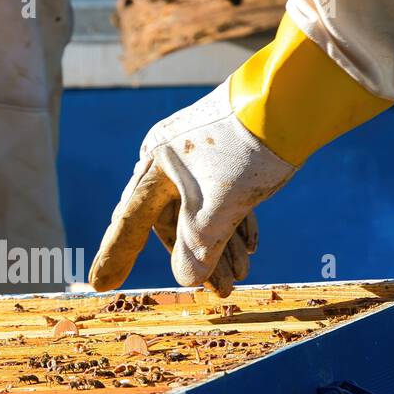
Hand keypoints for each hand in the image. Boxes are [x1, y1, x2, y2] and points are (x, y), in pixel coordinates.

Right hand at [89, 79, 294, 297]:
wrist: (293, 102)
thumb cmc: (248, 151)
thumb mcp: (219, 211)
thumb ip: (197, 250)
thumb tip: (187, 280)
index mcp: (155, 166)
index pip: (130, 222)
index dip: (115, 256)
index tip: (99, 284)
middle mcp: (169, 160)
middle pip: (172, 222)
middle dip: (197, 258)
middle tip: (220, 291)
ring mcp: (197, 156)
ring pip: (199, 212)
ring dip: (220, 246)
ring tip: (242, 277)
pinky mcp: (224, 155)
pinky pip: (219, 198)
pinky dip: (232, 224)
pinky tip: (249, 247)